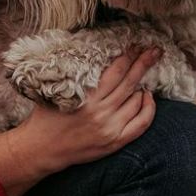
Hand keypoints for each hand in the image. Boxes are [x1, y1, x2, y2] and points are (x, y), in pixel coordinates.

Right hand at [0, 48, 158, 195]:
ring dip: (142, 85)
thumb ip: (77, 76)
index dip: (128, 56)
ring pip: (137, 100)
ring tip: (142, 75)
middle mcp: (101, 112)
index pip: (115, 71)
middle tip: (154, 50)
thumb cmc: (47, 116)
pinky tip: (148, 97)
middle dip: (144, 63)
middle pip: (130, 82)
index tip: (136, 45)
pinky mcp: (115, 143)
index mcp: (86, 97)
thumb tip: (98, 57)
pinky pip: (141, 124)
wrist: (41, 149)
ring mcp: (110, 129)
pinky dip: (148, 108)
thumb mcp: (57, 90)